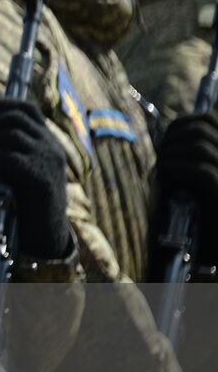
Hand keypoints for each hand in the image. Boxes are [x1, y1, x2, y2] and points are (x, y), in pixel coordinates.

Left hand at [0, 100, 69, 258]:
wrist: (45, 233)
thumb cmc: (24, 199)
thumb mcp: (19, 167)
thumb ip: (7, 148)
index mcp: (48, 141)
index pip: (28, 108)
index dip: (2, 107)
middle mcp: (52, 147)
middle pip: (16, 118)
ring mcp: (49, 162)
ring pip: (12, 135)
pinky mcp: (42, 180)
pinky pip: (12, 158)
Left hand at [156, 112, 217, 265]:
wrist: (212, 253)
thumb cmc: (201, 215)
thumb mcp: (198, 178)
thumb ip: (193, 154)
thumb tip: (171, 136)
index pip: (212, 118)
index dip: (183, 123)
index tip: (166, 139)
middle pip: (203, 128)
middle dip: (173, 137)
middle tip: (160, 157)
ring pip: (201, 146)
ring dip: (172, 153)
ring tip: (162, 169)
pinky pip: (203, 171)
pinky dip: (177, 168)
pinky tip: (166, 175)